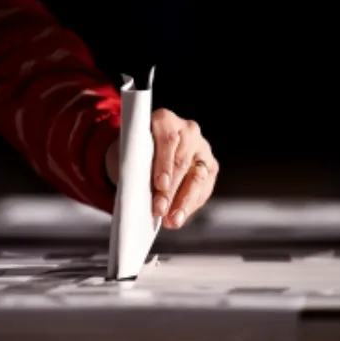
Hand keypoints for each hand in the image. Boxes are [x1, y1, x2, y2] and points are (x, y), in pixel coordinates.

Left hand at [105, 108, 218, 228]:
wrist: (145, 152)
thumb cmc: (135, 153)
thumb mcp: (129, 153)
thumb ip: (134, 165)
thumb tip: (136, 192)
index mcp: (165, 120)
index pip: (168, 140)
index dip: (164, 164)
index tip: (159, 185)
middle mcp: (188, 130)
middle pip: (182, 162)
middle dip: (170, 190)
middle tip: (159, 210)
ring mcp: (202, 148)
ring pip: (197, 177)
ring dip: (183, 202)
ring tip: (173, 220)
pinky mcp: (210, 166)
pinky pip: (204, 188)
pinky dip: (190, 205)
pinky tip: (180, 217)